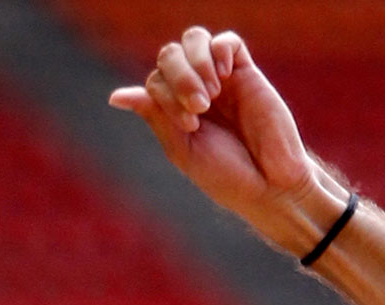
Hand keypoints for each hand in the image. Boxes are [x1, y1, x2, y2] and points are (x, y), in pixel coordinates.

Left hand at [109, 28, 327, 240]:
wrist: (269, 184)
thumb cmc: (226, 176)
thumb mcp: (183, 149)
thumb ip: (155, 116)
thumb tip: (115, 97)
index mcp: (176, 109)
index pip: (155, 80)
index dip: (166, 96)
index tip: (190, 125)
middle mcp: (195, 89)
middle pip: (170, 55)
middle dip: (179, 77)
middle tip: (200, 108)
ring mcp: (221, 79)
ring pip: (194, 41)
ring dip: (196, 63)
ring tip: (211, 93)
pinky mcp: (246, 72)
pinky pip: (227, 42)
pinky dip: (220, 51)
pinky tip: (225, 76)